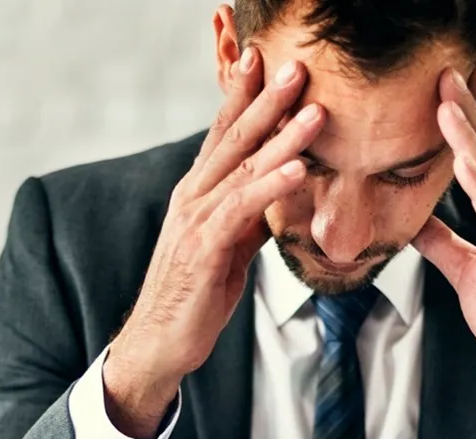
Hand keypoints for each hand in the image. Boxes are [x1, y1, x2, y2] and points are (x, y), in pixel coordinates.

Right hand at [104, 48, 324, 438]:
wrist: (160, 341)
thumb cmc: (195, 295)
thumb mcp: (230, 246)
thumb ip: (250, 214)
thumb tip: (283, 189)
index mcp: (197, 193)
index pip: (224, 135)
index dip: (245, 96)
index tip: (266, 60)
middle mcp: (192, 197)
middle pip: (233, 139)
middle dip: (266, 100)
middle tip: (296, 66)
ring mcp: (195, 221)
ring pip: (243, 169)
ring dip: (281, 138)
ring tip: (314, 113)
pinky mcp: (205, 248)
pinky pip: (241, 210)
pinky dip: (271, 187)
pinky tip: (298, 170)